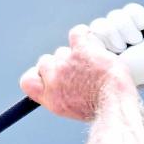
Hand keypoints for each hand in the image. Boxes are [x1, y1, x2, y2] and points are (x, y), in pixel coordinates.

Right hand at [19, 25, 134, 121]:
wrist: (115, 102)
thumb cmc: (100, 109)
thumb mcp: (72, 110)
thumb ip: (60, 96)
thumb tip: (62, 87)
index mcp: (49, 97)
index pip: (28, 81)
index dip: (37, 75)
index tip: (48, 75)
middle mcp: (53, 80)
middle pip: (45, 61)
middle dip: (59, 64)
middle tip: (76, 70)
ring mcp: (66, 64)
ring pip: (62, 51)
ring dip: (74, 55)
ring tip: (91, 64)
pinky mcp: (81, 51)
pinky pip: (77, 33)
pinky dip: (84, 35)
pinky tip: (91, 41)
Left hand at [89, 3, 143, 99]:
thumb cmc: (140, 73)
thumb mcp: (111, 71)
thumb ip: (91, 59)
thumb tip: (79, 47)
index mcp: (101, 54)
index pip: (86, 36)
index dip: (96, 40)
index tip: (109, 52)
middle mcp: (111, 40)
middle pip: (99, 24)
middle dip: (110, 35)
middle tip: (122, 48)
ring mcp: (126, 29)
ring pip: (114, 16)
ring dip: (124, 27)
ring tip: (136, 41)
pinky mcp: (140, 19)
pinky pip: (129, 9)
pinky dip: (136, 16)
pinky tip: (143, 26)